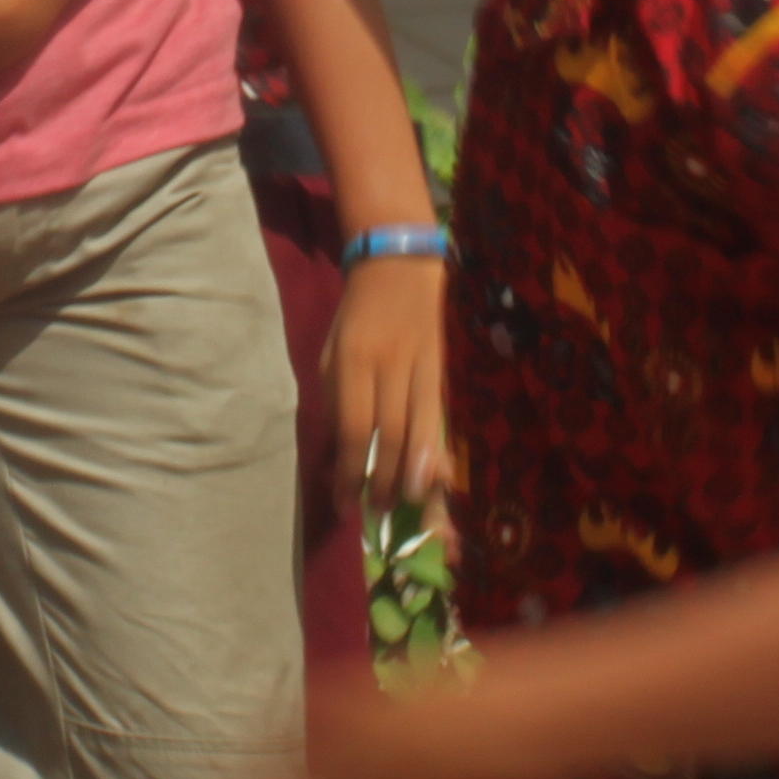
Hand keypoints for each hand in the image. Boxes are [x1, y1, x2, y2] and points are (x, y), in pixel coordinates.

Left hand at [326, 255, 456, 508]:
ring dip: (417, 472)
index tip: (344, 505)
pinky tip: (440, 475)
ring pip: (423, 427)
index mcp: (353, 360)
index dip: (350, 473)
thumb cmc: (357, 314)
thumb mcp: (331, 351)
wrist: (400, 265)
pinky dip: (441, 447)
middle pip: (391, 434)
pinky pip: (443, 413)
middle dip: (385, 480)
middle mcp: (389, 364)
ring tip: (411, 504)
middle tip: (378, 512)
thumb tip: (339, 455)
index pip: (355, 428)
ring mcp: (423, 364)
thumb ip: (336, 401)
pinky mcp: (446, 365)